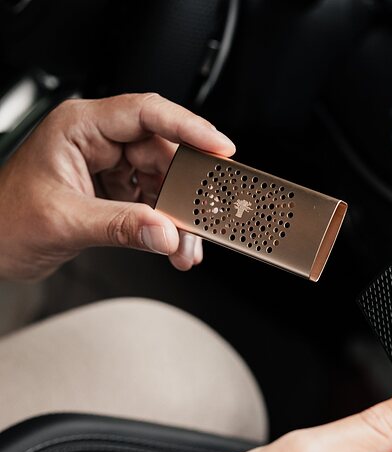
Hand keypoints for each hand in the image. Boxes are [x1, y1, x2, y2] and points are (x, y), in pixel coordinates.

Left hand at [0, 93, 235, 280]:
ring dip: (178, 217)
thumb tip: (166, 233)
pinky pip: (150, 203)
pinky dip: (165, 226)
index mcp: (80, 127)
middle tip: (202, 220)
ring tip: (184, 246)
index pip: (145, 114)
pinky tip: (172, 245)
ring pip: (160, 183)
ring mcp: (105, 167)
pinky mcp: (110, 193)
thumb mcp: (66, 222)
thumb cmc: (6, 218)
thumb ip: (120, 227)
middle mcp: (96, 142)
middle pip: (161, 153)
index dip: (188, 128)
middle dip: (185, 192)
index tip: (220, 147)